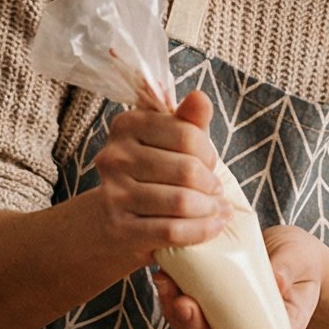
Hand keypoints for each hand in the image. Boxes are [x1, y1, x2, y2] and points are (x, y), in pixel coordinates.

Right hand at [84, 89, 230, 257]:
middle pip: (187, 170)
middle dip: (212, 183)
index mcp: (127, 125)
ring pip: (182, 202)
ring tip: (217, 208)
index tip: (209, 163)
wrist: (112, 219)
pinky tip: (214, 226)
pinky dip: (201, 230)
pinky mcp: (120, 228)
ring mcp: (114, 193)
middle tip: (215, 190)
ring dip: (210, 209)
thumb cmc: (150, 173)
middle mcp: (114, 156)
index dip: (208, 152)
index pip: (187, 134)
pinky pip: (172, 230)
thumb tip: (200, 97)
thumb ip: (188, 119)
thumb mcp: (170, 141)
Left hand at [153, 224, 328, 328]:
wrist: (288, 252)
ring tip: (166, 284)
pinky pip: (187, 310)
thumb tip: (278, 281)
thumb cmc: (301, 261)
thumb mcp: (301, 260)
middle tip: (183, 304)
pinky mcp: (209, 306)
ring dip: (176, 313)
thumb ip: (289, 270)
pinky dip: (172, 296)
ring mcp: (225, 323)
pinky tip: (164, 276)